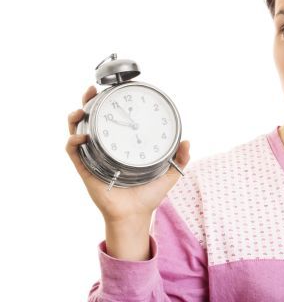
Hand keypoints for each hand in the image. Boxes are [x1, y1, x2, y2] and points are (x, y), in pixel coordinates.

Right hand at [65, 85, 190, 222]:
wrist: (136, 216)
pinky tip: (80, 137)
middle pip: (91, 120)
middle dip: (88, 103)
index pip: (113, 120)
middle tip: (92, 91)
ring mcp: (93, 158)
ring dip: (75, 118)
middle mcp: (105, 149)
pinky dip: (73, 142)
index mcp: (122, 146)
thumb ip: (180, 158)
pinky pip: (74, 153)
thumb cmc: (149, 195)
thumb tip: (188, 141)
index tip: (113, 89)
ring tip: (81, 110)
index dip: (110, 104)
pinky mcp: (86, 170)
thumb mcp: (169, 173)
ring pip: (77, 131)